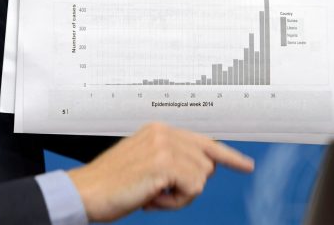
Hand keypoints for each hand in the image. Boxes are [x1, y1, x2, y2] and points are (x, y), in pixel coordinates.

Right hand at [67, 123, 253, 221]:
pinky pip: (192, 190)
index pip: (203, 141)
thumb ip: (171, 158)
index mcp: (158, 129)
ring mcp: (165, 146)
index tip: (246, 165)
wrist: (87, 191)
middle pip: (207, 165)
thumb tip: (204, 169)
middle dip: (188, 186)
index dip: (228, 156)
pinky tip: (150, 198)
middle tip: (157, 192)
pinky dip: (175, 203)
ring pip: (201, 179)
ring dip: (179, 196)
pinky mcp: (165, 164)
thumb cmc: (111, 183)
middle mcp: (164, 132)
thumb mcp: (144, 163)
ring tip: (150, 194)